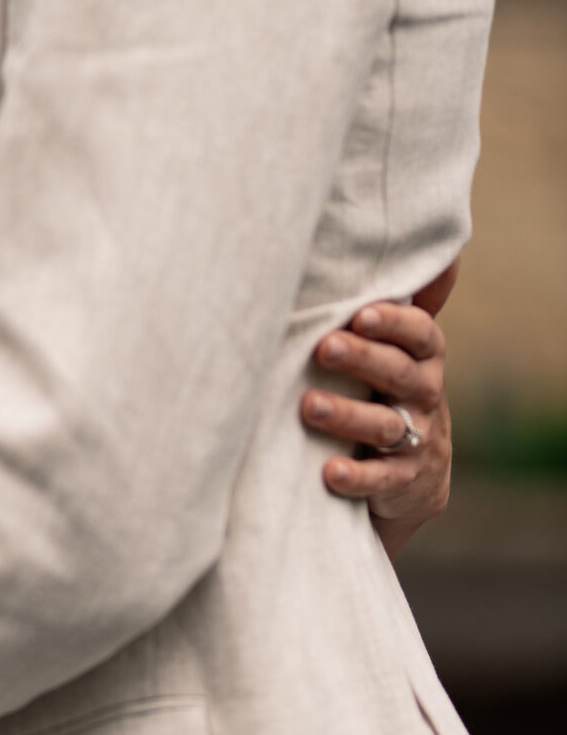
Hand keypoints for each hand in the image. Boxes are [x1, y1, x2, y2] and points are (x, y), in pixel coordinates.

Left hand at [302, 263, 455, 561]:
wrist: (410, 479)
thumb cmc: (383, 394)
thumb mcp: (390, 355)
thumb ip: (383, 315)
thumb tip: (386, 251)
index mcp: (422, 359)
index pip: (421, 334)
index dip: (396, 323)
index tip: (362, 314)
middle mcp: (424, 396)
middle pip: (399, 373)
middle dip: (362, 359)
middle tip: (324, 348)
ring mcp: (416, 440)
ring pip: (385, 425)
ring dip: (347, 415)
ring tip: (309, 406)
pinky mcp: (402, 482)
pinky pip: (381, 479)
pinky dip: (356, 475)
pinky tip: (328, 471)